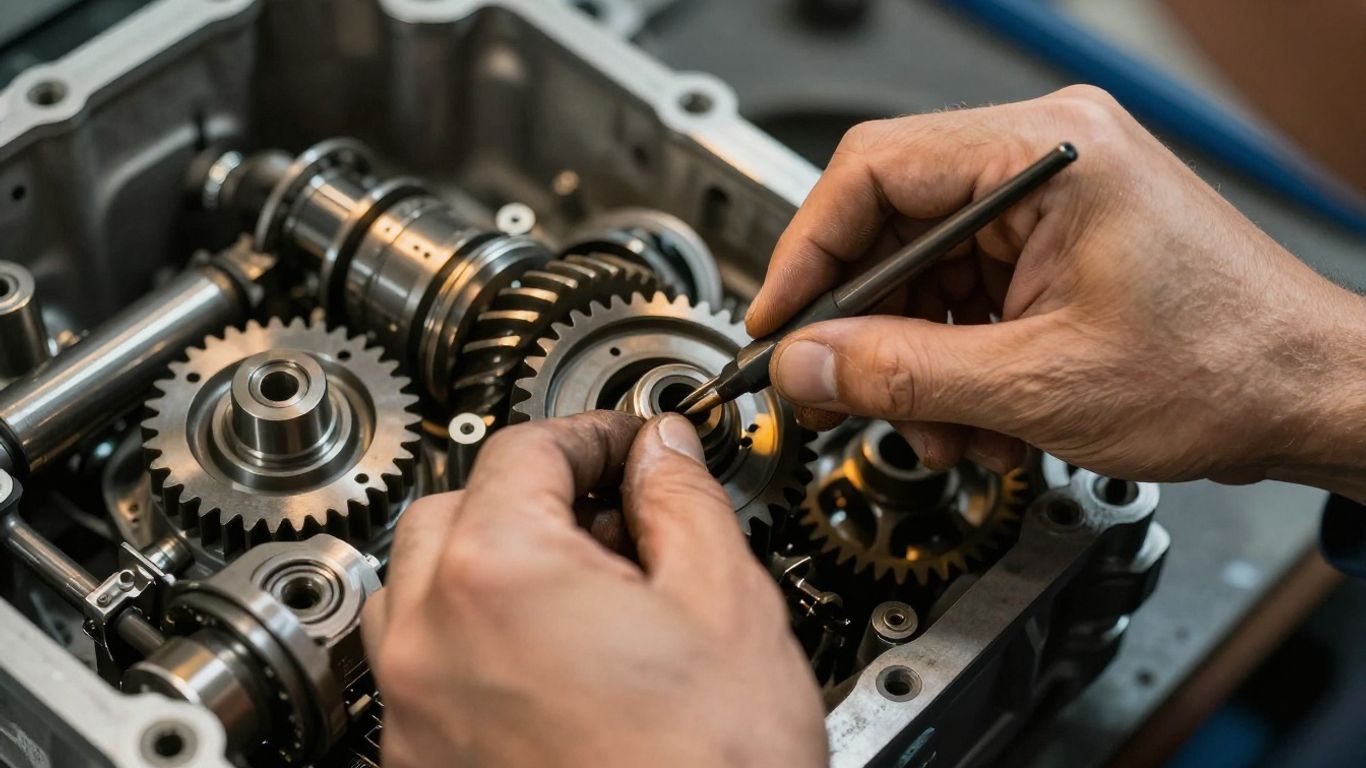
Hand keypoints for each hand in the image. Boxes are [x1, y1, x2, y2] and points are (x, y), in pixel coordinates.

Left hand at [362, 411, 825, 767]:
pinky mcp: (418, 766)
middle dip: (531, 495)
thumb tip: (663, 452)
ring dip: (488, 563)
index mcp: (498, 575)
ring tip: (578, 589)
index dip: (590, 434)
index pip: (525, 449)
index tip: (627, 445)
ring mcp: (412, 713)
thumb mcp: (725, 602)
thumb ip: (683, 500)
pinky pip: (420, 669)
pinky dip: (472, 640)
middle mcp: (428, 641)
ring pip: (421, 588)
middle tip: (609, 513)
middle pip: (455, 509)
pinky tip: (550, 663)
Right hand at [749, 85, 1365, 500]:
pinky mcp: (1055, 246)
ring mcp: (1049, 202)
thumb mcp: (1037, 384)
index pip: (872, 171)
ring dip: (915, 363)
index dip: (806, 253)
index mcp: (1044, 154)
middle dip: (868, 328)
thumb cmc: (1227, 366)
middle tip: (840, 392)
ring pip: (923, 273)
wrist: (1311, 398)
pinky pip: (965, 296)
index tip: (778, 320)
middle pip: (892, 226)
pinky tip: (981, 419)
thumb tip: (805, 362)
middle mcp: (1043, 159)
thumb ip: (902, 374)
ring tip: (945, 428)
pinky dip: (955, 364)